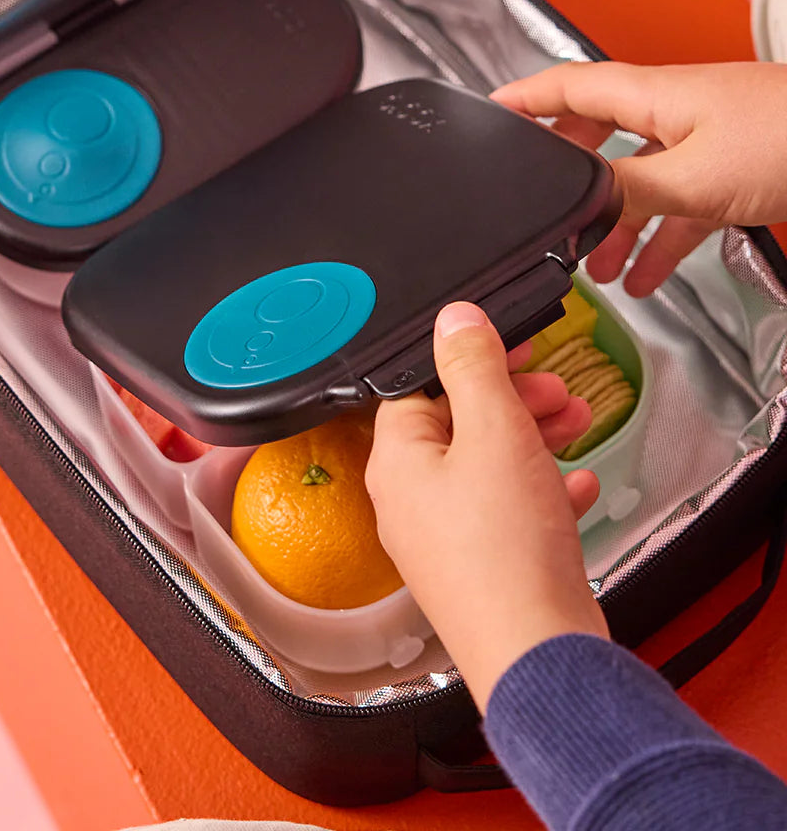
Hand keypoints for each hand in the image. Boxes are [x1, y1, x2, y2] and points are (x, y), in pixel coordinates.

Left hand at [367, 303, 607, 711]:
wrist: (539, 654)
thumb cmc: (506, 553)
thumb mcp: (494, 432)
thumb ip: (473, 367)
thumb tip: (453, 320)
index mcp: (396, 461)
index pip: (419, 387)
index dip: (468, 361)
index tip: (511, 348)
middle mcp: (410, 500)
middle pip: (457, 425)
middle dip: (512, 399)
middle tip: (554, 390)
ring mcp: (445, 538)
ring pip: (489, 466)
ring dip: (534, 438)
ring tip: (578, 423)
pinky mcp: (482, 567)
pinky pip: (511, 513)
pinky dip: (543, 491)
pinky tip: (576, 485)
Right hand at [493, 61, 786, 295]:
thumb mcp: (694, 177)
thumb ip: (626, 189)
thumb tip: (578, 201)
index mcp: (654, 95)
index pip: (567, 85)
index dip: (521, 100)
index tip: (486, 113)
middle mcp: (676, 109)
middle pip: (599, 131)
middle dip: (564, 169)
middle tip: (535, 196)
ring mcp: (708, 137)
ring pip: (640, 176)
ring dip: (613, 221)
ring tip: (591, 262)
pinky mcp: (738, 166)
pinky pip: (680, 202)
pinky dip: (659, 237)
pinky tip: (647, 275)